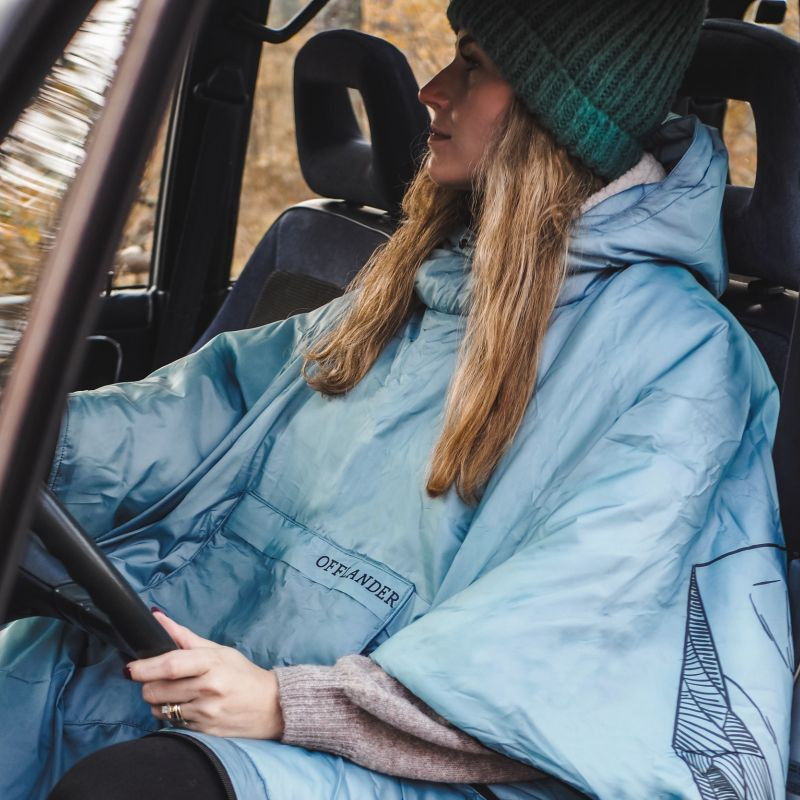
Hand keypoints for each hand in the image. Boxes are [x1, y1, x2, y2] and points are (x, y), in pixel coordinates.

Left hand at [126, 610, 283, 738]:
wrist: (270, 706)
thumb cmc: (243, 674)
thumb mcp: (219, 651)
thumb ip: (184, 637)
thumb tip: (157, 619)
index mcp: (212, 664)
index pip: (171, 665)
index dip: (145, 667)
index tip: (131, 667)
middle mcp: (208, 689)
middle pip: (157, 690)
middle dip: (148, 684)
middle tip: (157, 679)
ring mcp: (205, 713)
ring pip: (159, 709)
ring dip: (158, 701)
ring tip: (175, 692)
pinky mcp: (202, 731)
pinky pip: (171, 723)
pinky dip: (170, 714)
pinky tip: (186, 706)